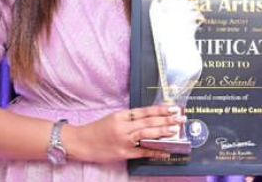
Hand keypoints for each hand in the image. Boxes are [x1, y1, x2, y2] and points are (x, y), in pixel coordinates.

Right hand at [65, 105, 184, 162]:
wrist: (80, 142)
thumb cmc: (97, 129)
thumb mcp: (113, 118)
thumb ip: (131, 118)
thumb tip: (152, 118)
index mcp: (121, 115)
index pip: (145, 111)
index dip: (160, 110)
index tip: (174, 108)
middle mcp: (123, 127)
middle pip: (148, 122)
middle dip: (167, 120)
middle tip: (181, 118)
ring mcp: (123, 141)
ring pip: (146, 135)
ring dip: (162, 132)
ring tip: (176, 130)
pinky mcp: (122, 153)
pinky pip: (142, 152)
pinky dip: (155, 152)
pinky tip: (166, 152)